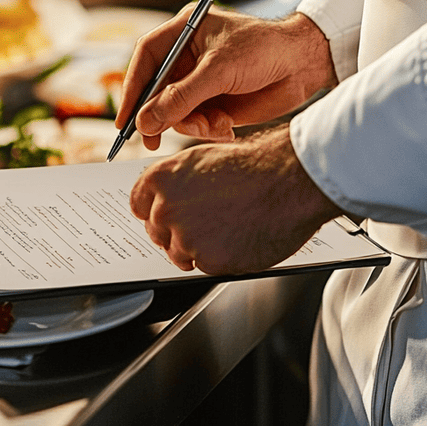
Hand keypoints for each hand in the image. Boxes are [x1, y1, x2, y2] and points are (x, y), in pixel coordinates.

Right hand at [116, 5, 336, 147]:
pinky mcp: (214, 100)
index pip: (146, 59)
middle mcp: (186, 56)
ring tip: (213, 126)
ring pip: (174, 111)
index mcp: (182, 33)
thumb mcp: (219, 71)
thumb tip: (145, 122)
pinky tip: (226, 128)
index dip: (132, 88)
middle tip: (152, 140)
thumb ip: (180, 98)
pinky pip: (195, 121)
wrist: (306, 65)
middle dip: (159, 115)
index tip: (125, 118)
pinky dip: (206, 129)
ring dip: (189, 124)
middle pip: (156, 90)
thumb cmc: (266, 49)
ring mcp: (200, 80)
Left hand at [130, 124, 341, 273]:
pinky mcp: (209, 260)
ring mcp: (185, 236)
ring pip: (179, 253)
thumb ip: (177, 181)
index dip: (154, 211)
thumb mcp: (202, 159)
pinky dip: (219, 258)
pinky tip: (237, 239)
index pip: (138, 205)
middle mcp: (166, 209)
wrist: (287, 180)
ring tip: (225, 230)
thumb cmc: (254, 165)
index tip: (164, 216)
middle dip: (175, 231)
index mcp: (161, 179)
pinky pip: (205, 266)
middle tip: (203, 225)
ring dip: (196, 248)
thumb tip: (167, 197)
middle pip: (156, 232)